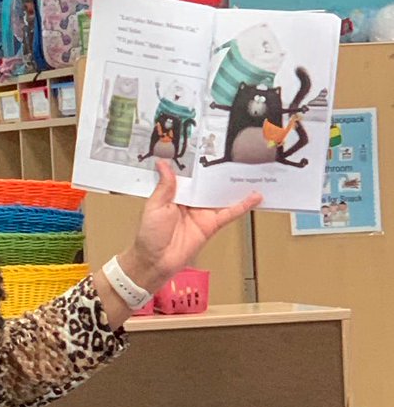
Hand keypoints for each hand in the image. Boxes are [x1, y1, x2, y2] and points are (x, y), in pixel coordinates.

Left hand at [121, 159, 262, 293]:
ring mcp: (203, 213)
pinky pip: (229, 213)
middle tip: (238, 151)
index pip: (190, 174)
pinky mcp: (211, 225)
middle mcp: (191, 201)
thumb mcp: (155, 206)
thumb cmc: (150, 235)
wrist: (156, 261)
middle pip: (209, 183)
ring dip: (236, 185)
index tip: (210, 144)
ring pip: (221, 195)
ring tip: (252, 169)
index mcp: (176, 193)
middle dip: (221, 170)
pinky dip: (243, 206)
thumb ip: (165, 186)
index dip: (199, 162)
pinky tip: (256, 196)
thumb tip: (163, 163)